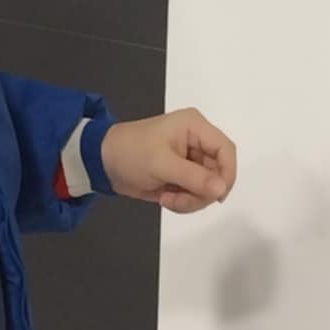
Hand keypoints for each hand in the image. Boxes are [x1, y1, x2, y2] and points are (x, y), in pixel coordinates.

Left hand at [101, 109, 236, 213]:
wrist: (101, 163)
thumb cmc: (131, 153)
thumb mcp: (161, 164)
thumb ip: (194, 177)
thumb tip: (221, 190)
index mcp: (195, 127)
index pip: (225, 150)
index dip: (227, 174)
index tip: (217, 196)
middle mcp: (197, 142)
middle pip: (218, 172)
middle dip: (202, 192)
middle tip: (179, 200)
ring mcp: (190, 160)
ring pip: (208, 187)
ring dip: (191, 200)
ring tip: (168, 199)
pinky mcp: (182, 176)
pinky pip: (195, 193)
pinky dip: (184, 202)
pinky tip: (165, 198)